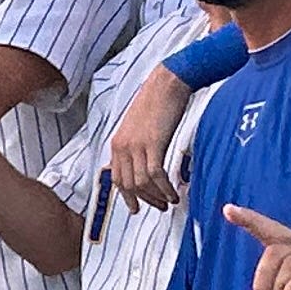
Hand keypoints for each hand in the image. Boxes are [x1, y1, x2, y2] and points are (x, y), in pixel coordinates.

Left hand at [106, 65, 189, 211]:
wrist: (167, 82)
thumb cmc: (156, 101)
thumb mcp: (137, 126)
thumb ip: (134, 145)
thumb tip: (137, 162)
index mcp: (117, 143)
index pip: (117, 178)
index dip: (127, 196)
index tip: (136, 206)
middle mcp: (122, 146)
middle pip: (128, 184)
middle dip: (144, 200)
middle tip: (159, 206)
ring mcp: (136, 146)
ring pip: (142, 183)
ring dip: (157, 196)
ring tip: (170, 201)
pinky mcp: (152, 144)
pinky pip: (156, 175)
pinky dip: (165, 188)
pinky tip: (174, 192)